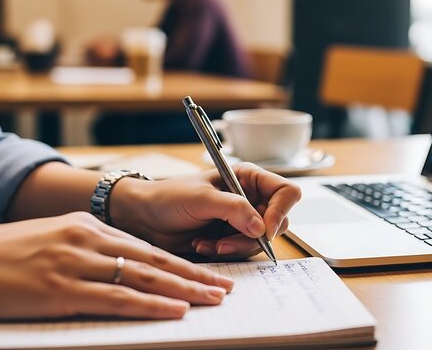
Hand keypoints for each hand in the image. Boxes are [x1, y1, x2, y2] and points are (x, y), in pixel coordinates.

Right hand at [0, 212, 233, 329]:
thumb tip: (117, 264)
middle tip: (226, 286)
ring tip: (214, 299)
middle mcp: (89, 239)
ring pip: (145, 277)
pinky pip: (119, 299)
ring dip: (185, 290)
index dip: (180, 261)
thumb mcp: (52, 239)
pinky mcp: (65, 289)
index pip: (146, 246)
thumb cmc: (2, 255)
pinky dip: (151, 305)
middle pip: (155, 259)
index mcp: (88, 226)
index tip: (206, 272)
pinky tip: (175, 310)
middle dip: (195, 275)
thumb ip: (86, 247)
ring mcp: (78, 263)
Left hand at [110, 163, 301, 257]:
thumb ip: (234, 209)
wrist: (146, 218)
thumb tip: (262, 227)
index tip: (264, 229)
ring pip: (261, 241)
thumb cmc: (169, 197)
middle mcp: (250, 198)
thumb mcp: (202, 198)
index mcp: (248, 178)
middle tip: (228, 240)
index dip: (281, 210)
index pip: (286, 191)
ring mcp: (242, 220)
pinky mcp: (232, 238)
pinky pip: (243, 252)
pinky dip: (226, 253)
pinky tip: (204, 245)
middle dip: (254, 236)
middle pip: (279, 221)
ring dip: (236, 247)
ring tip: (210, 243)